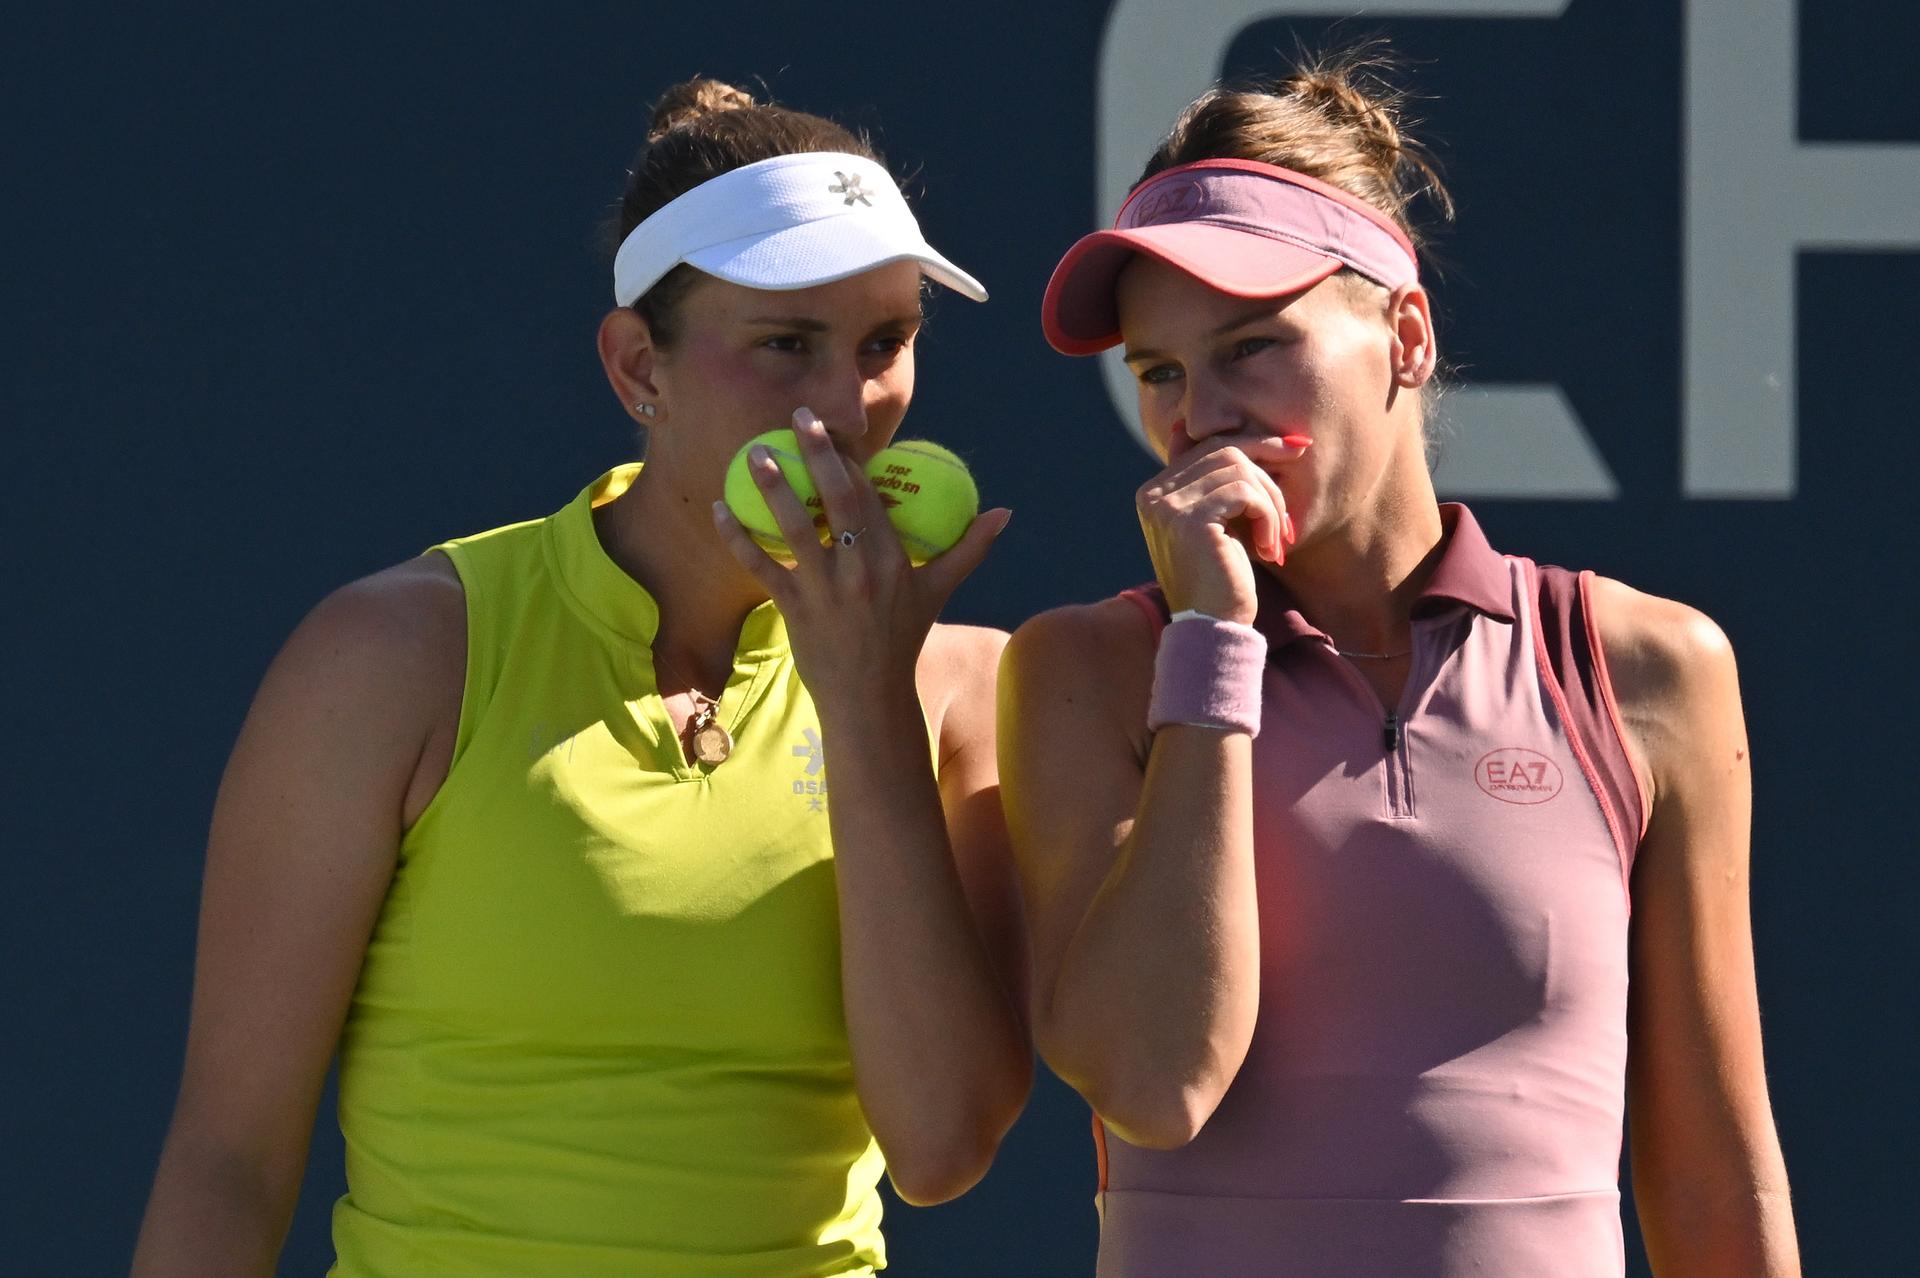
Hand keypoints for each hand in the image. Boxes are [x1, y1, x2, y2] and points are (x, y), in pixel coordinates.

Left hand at [712, 407, 1010, 708]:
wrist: (869, 697)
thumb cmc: (902, 639)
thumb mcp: (939, 591)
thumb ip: (969, 548)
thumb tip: (1004, 512)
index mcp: (894, 558)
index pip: (871, 495)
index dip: (850, 458)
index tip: (832, 430)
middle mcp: (861, 568)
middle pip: (837, 497)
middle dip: (817, 452)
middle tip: (797, 417)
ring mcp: (827, 589)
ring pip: (795, 527)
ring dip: (772, 486)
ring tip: (753, 453)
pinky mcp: (795, 609)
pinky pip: (762, 566)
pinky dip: (738, 537)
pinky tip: (720, 509)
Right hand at [1136, 434, 1308, 624]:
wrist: (1212, 628)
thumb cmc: (1220, 579)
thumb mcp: (1217, 523)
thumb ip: (1213, 483)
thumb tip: (1200, 428)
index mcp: (1153, 492)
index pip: (1208, 446)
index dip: (1256, 444)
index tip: (1297, 448)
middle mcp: (1152, 495)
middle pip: (1225, 451)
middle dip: (1268, 474)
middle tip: (1288, 513)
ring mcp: (1167, 506)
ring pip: (1239, 469)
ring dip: (1270, 502)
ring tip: (1275, 538)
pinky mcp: (1190, 520)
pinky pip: (1245, 493)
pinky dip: (1267, 516)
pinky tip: (1269, 547)